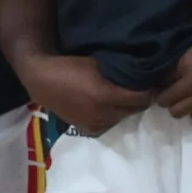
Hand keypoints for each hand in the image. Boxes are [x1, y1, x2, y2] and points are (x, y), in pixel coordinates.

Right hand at [25, 55, 152, 135]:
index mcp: (106, 96)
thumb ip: (120, 71)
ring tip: (121, 96)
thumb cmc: (71, 66)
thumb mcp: (98, 64)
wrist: (42, 80)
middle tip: (138, 88)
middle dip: (139, 100)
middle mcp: (103, 114)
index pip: (141, 99)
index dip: (148, 90)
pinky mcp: (87, 129)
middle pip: (135, 110)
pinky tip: (107, 105)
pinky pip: (110, 123)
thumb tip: (140, 73)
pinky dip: (112, 115)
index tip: (149, 82)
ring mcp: (95, 124)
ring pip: (122, 118)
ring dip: (125, 108)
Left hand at [154, 21, 191, 122]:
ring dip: (178, 106)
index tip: (161, 79)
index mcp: (187, 63)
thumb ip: (187, 57)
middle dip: (164, 96)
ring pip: (178, 112)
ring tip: (185, 99)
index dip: (159, 80)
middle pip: (165, 99)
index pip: (160, 79)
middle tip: (170, 91)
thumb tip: (175, 68)